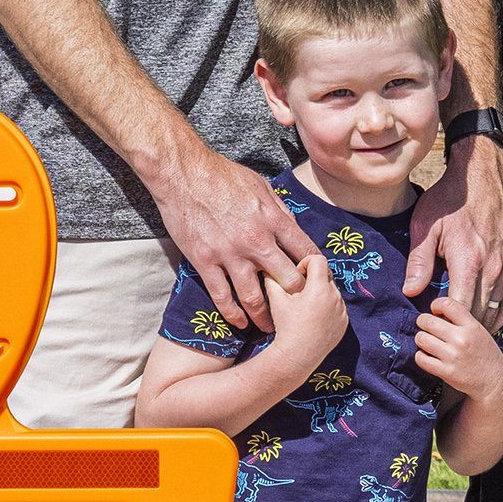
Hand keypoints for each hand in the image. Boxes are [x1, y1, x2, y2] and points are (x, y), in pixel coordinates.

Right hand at [151, 138, 313, 329]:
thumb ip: (279, 210)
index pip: (304, 251)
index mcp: (272, 219)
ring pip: (254, 297)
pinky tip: (240, 322)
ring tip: (270, 327)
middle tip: (299, 310)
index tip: (319, 281)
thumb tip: (293, 228)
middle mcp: (255, 241)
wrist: (183, 174)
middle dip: (296, 298)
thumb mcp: (260, 185)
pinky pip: (222, 296)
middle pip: (286, 280)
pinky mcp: (205, 262)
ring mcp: (229, 254)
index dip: (316, 269)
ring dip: (265, 316)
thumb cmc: (222, 175)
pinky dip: (233, 314)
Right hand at [261, 251, 347, 368]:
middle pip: (325, 276)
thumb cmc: (286, 326)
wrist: (297, 356)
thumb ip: (273, 279)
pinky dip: (327, 308)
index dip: (305, 263)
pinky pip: (337, 306)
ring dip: (320, 293)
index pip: (318, 260)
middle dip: (312, 280)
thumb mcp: (276, 299)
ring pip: (332, 291)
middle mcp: (335, 297)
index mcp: (319, 288)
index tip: (296, 276)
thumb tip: (269, 267)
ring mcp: (342, 310)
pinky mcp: (345, 322)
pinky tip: (314, 319)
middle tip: (298, 293)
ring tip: (305, 308)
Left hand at [404, 131, 502, 326]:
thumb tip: (410, 291)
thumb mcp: (425, 226)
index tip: (431, 322)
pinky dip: (498, 315)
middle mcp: (492, 268)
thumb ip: (419, 261)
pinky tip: (485, 321)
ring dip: (479, 324)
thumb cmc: (449, 202)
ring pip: (496, 311)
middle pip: (478, 314)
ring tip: (460, 330)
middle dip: (460, 327)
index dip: (444, 321)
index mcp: (468, 261)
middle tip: (442, 331)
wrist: (482, 180)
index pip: (459, 307)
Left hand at [413, 292, 502, 405]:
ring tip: (427, 342)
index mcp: (472, 326)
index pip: (447, 304)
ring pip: (421, 339)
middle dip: (423, 322)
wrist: (493, 381)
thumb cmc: (484, 354)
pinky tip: (427, 356)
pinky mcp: (446, 372)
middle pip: (428, 321)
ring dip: (421, 339)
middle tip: (426, 326)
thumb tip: (436, 312)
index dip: (436, 305)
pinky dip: (420, 356)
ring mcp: (453, 356)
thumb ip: (461, 321)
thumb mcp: (479, 331)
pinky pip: (421, 359)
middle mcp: (462, 339)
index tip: (434, 310)